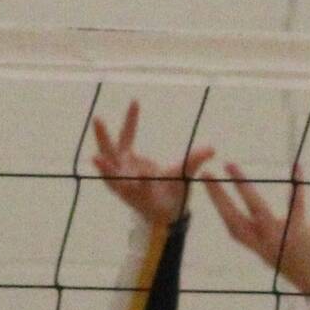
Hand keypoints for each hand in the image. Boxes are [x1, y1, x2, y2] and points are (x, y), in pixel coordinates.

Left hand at [91, 102, 212, 227]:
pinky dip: (129, 123)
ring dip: (102, 139)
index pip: (141, 189)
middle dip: (106, 168)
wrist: (158, 206)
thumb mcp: (183, 182)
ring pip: (108, 155)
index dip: (141, 183)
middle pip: (113, 176)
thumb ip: (194, 164)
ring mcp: (121, 171)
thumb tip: (212, 149)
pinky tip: (135, 104)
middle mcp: (127, 185)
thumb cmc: (172, 196)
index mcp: (143, 195)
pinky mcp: (122, 159)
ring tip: (98, 119)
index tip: (142, 175)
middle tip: (97, 157)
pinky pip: (124, 138)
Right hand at [204, 160, 309, 297]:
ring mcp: (280, 240)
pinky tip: (297, 167)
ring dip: (241, 186)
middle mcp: (267, 245)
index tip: (214, 189)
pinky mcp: (298, 236)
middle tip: (206, 174)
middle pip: (233, 219)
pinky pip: (295, 206)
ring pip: (254, 209)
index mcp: (266, 249)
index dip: (224, 208)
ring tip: (230, 165)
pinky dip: (297, 186)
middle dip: (218, 197)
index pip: (237, 228)